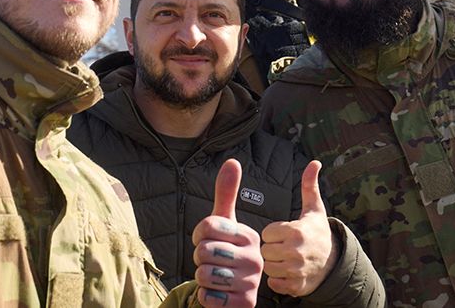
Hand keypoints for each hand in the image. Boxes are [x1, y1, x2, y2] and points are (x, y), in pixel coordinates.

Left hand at [191, 158, 262, 307]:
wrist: (231, 292)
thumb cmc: (224, 252)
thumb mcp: (223, 223)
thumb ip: (226, 193)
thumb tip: (232, 160)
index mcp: (251, 235)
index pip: (207, 226)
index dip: (198, 235)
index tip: (207, 241)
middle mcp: (256, 258)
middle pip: (204, 251)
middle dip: (199, 258)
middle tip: (211, 261)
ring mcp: (252, 283)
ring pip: (204, 274)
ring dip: (201, 278)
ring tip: (214, 276)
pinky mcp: (245, 304)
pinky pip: (208, 296)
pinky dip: (206, 296)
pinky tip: (217, 294)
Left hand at [260, 160, 336, 296]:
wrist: (334, 262)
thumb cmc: (318, 232)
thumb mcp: (314, 209)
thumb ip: (309, 185)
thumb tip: (314, 161)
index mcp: (296, 232)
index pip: (267, 233)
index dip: (273, 233)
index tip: (282, 233)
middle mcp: (296, 252)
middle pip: (265, 251)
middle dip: (271, 249)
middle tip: (282, 247)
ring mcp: (297, 271)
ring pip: (268, 269)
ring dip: (273, 265)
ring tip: (284, 259)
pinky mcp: (296, 287)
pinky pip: (274, 284)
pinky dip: (278, 281)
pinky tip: (286, 272)